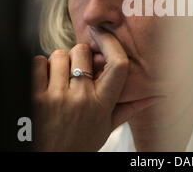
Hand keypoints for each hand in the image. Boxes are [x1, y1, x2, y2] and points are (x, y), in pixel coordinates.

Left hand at [32, 32, 158, 150]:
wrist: (53, 161)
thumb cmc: (81, 142)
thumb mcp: (108, 126)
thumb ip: (131, 107)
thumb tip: (156, 96)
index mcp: (103, 103)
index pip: (117, 64)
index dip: (111, 43)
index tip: (103, 34)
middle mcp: (81, 98)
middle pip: (82, 51)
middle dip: (79, 54)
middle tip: (78, 68)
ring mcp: (57, 97)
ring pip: (59, 54)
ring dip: (59, 62)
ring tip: (61, 78)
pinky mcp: (35, 98)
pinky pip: (37, 63)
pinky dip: (40, 67)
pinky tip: (46, 80)